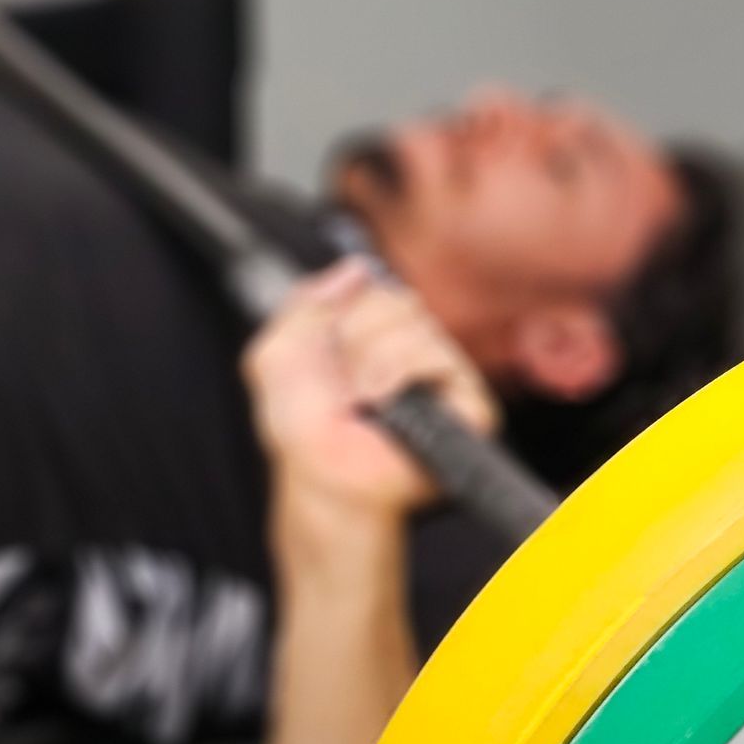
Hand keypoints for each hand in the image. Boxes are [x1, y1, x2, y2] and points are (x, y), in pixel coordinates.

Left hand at [242, 259, 498, 518]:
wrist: (320, 475)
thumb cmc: (304, 431)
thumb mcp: (276, 355)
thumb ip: (306, 303)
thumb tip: (356, 268)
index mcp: (373, 335)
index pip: (376, 287)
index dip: (344, 311)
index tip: (328, 341)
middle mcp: (412, 349)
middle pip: (397, 298)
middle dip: (353, 335)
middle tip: (341, 379)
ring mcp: (441, 373)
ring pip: (415, 322)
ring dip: (371, 359)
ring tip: (360, 398)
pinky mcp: (467, 402)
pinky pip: (438, 355)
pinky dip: (399, 372)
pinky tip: (381, 401)